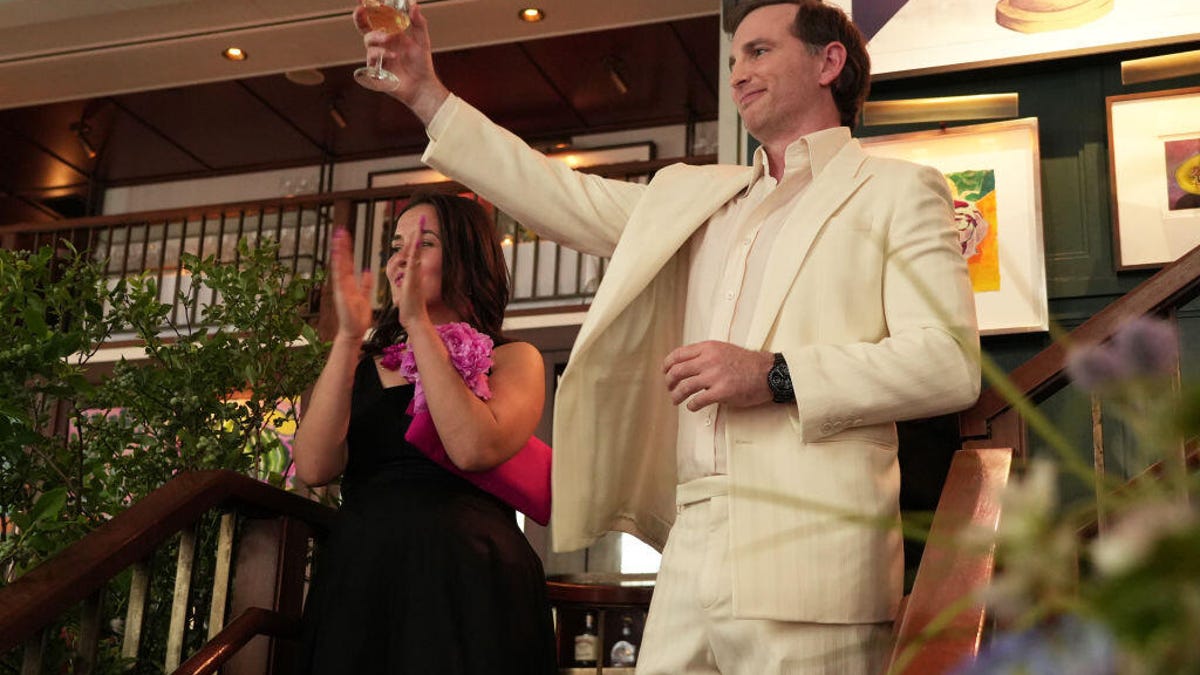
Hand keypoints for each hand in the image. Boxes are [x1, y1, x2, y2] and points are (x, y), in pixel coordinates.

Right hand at [330, 228, 373, 341]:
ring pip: (340, 267)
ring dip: (339, 253)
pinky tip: (338, 257)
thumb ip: (366, 285)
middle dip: (342, 247)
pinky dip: (338, 268)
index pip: (348, 264)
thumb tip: (368, 271)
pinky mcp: (341, 294)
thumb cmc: (358, 318)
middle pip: (343, 261)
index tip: (346, 238)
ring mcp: (341, 289)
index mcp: (350, 285)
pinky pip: (340, 279)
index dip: (348, 251)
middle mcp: (344, 284)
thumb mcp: (365, 297)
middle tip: (340, 231)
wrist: (353, 331)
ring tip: (338, 238)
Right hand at [353, 0, 449, 122]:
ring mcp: (378, 57)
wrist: (423, 85)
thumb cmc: (421, 64)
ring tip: (389, 39)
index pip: (375, 19)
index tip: (363, 2)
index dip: (367, 10)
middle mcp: (381, 45)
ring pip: (368, 42)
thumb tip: (414, 5)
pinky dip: (382, 54)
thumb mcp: (422, 40)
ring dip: (377, 37)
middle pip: (364, 29)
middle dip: (360, 18)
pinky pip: (373, 59)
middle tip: (361, 10)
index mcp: (390, 34)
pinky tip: (394, 56)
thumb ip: (418, 22)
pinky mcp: (376, 70)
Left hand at [390, 227, 429, 329]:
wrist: (414, 318)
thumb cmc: (409, 306)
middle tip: (422, 218)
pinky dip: (415, 253)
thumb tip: (404, 274)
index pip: (413, 251)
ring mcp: (415, 275)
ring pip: (416, 254)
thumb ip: (406, 280)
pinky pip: (414, 264)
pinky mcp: (413, 280)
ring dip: (418, 239)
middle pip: (417, 248)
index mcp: (412, 271)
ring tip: (419, 225)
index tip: (417, 226)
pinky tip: (416, 244)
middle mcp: (415, 271)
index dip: (414, 238)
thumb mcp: (406, 288)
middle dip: (419, 233)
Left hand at [663, 341, 774, 410]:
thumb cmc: (747, 363)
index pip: (678, 354)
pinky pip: (698, 400)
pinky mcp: (722, 392)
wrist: (768, 372)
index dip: (667, 365)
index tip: (665, 372)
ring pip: (685, 386)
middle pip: (678, 371)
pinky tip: (692, 406)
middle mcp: (709, 360)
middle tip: (669, 388)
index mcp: (708, 348)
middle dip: (669, 382)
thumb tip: (687, 365)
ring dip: (676, 395)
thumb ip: (705, 355)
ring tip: (676, 400)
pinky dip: (691, 405)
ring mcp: (715, 376)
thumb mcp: (723, 349)